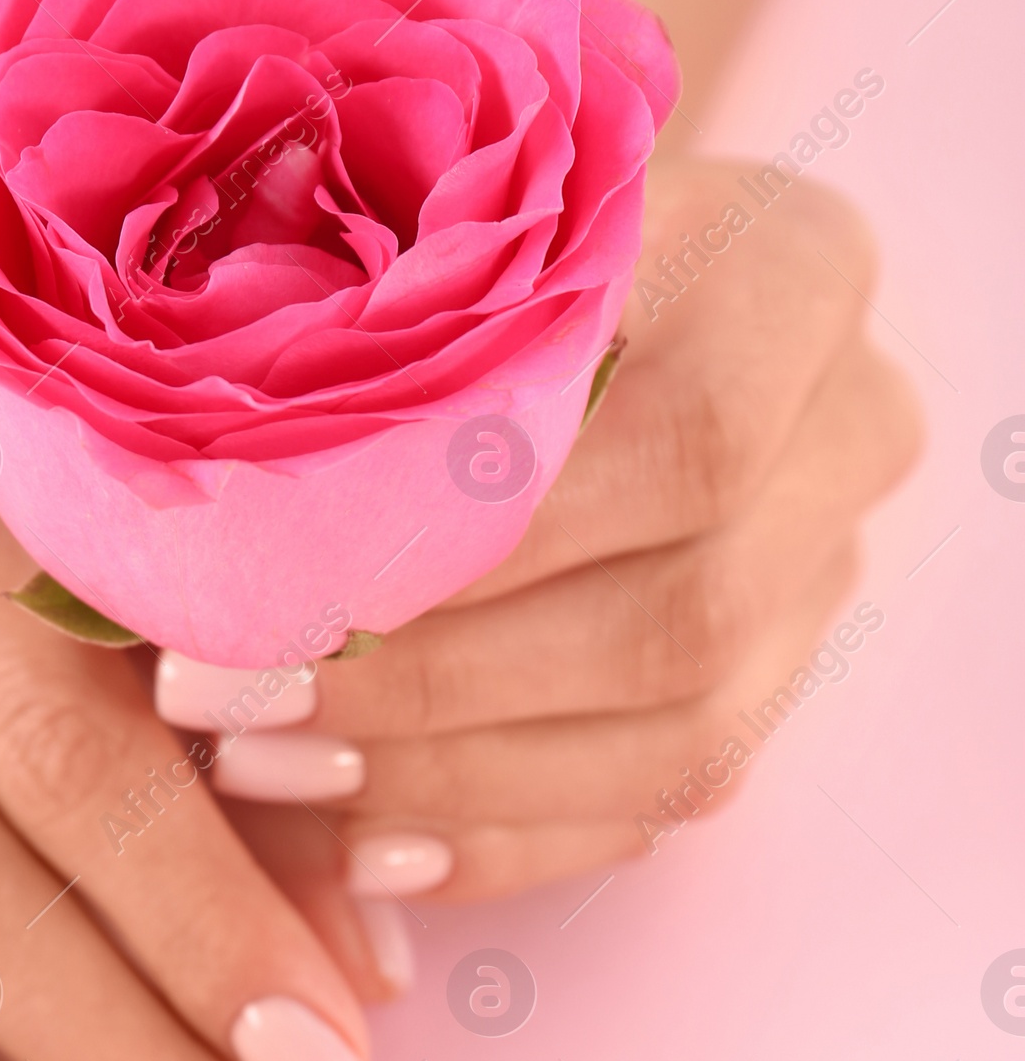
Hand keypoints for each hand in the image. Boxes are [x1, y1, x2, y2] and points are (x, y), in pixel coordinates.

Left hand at [186, 156, 922, 920]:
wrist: (568, 279)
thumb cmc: (467, 227)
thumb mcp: (439, 217)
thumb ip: (385, 320)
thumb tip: (214, 481)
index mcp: (799, 270)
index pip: (687, 442)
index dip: (502, 538)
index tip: (306, 580)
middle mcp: (847, 432)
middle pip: (680, 615)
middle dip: (438, 680)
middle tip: (240, 697)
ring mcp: (817, 578)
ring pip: (674, 739)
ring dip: (449, 774)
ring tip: (261, 765)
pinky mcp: (767, 692)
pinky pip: (651, 807)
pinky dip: (499, 839)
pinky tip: (361, 843)